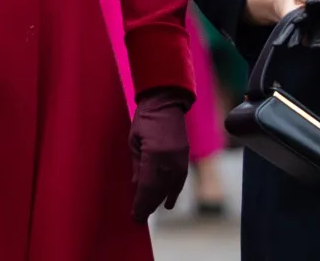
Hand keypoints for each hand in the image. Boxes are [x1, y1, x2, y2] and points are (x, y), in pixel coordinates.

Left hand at [128, 88, 190, 222]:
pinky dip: (174, 192)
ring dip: (159, 200)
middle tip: (139, 218)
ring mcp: (179, 158)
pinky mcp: (184, 156)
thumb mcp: (134, 140)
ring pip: (170, 187)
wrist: (166, 102)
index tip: (135, 214)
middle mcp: (169, 159)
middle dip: (148, 205)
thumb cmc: (146, 118)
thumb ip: (136, 164)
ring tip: (150, 211)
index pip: (146, 185)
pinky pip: (180, 180)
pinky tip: (169, 202)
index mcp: (154, 154)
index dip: (141, 202)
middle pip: (158, 190)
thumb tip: (136, 185)